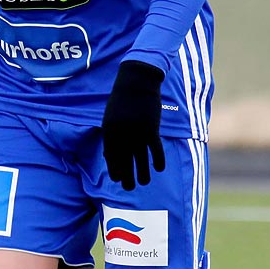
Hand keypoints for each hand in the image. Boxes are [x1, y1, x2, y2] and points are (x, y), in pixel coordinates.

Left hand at [101, 60, 166, 189]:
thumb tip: (113, 153)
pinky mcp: (151, 129)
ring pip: (140, 159)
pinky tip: (159, 169)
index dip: (114, 170)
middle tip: (129, 188)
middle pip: (124, 161)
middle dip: (126, 177)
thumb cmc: (123, 98)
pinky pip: (155, 149)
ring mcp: (137, 132)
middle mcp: (122, 135)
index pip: (111, 156)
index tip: (117, 179)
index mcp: (110, 131)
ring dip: (142, 174)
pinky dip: (158, 160)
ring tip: (144, 183)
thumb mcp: (111, 115)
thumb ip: (112, 134)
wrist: (137, 81)